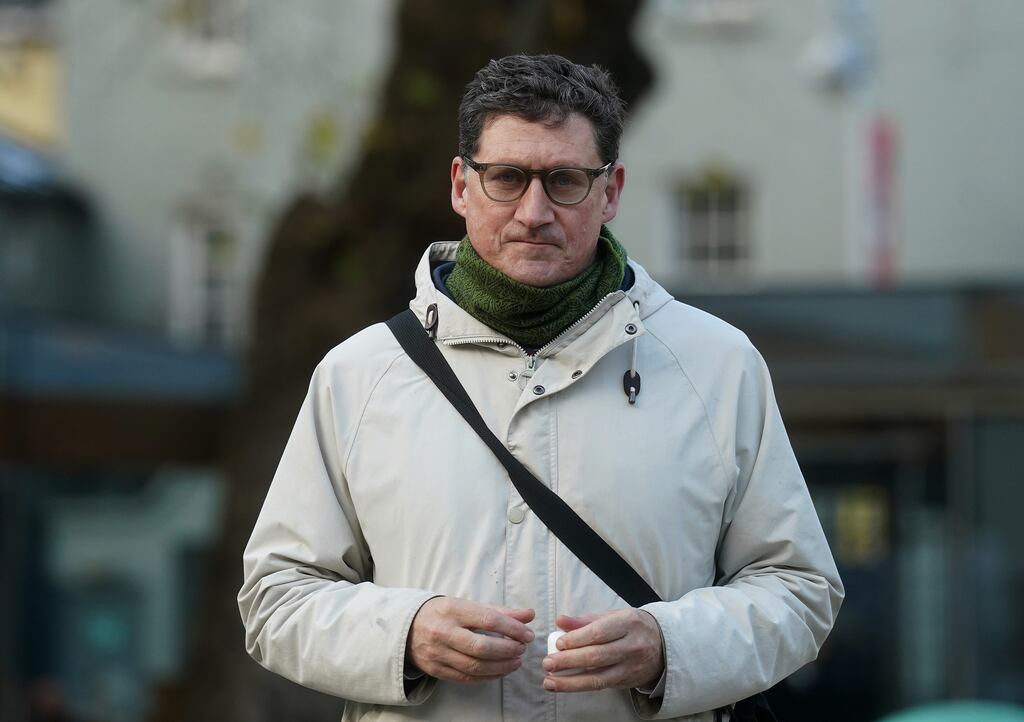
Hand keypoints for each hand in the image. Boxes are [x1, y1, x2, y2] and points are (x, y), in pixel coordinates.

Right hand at [406, 597, 534, 683]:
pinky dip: (487, 676)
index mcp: (452, 610)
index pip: (488, 620)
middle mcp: (443, 632)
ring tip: (515, 661)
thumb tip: (529, 615)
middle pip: (482, 647)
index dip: (512, 629)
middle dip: (507, 650)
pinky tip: (500, 671)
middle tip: (521, 649)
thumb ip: (500, 611)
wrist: (407, 628)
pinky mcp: (436, 670)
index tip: (527, 634)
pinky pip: (466, 678)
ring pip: (475, 666)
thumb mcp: (468, 605)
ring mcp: (438, 653)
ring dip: (501, 666)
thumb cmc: (443, 614)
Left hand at [541, 609, 663, 692]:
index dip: (576, 639)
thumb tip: (560, 621)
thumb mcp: (613, 616)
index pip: (599, 633)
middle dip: (569, 661)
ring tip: (549, 680)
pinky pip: (601, 685)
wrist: (663, 645)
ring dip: (570, 681)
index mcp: (628, 623)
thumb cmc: (632, 627)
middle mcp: (632, 646)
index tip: (558, 643)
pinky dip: (580, 686)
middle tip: (548, 663)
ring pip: (598, 677)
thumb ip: (585, 620)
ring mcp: (631, 667)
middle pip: (597, 656)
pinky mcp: (627, 682)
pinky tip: (563, 685)